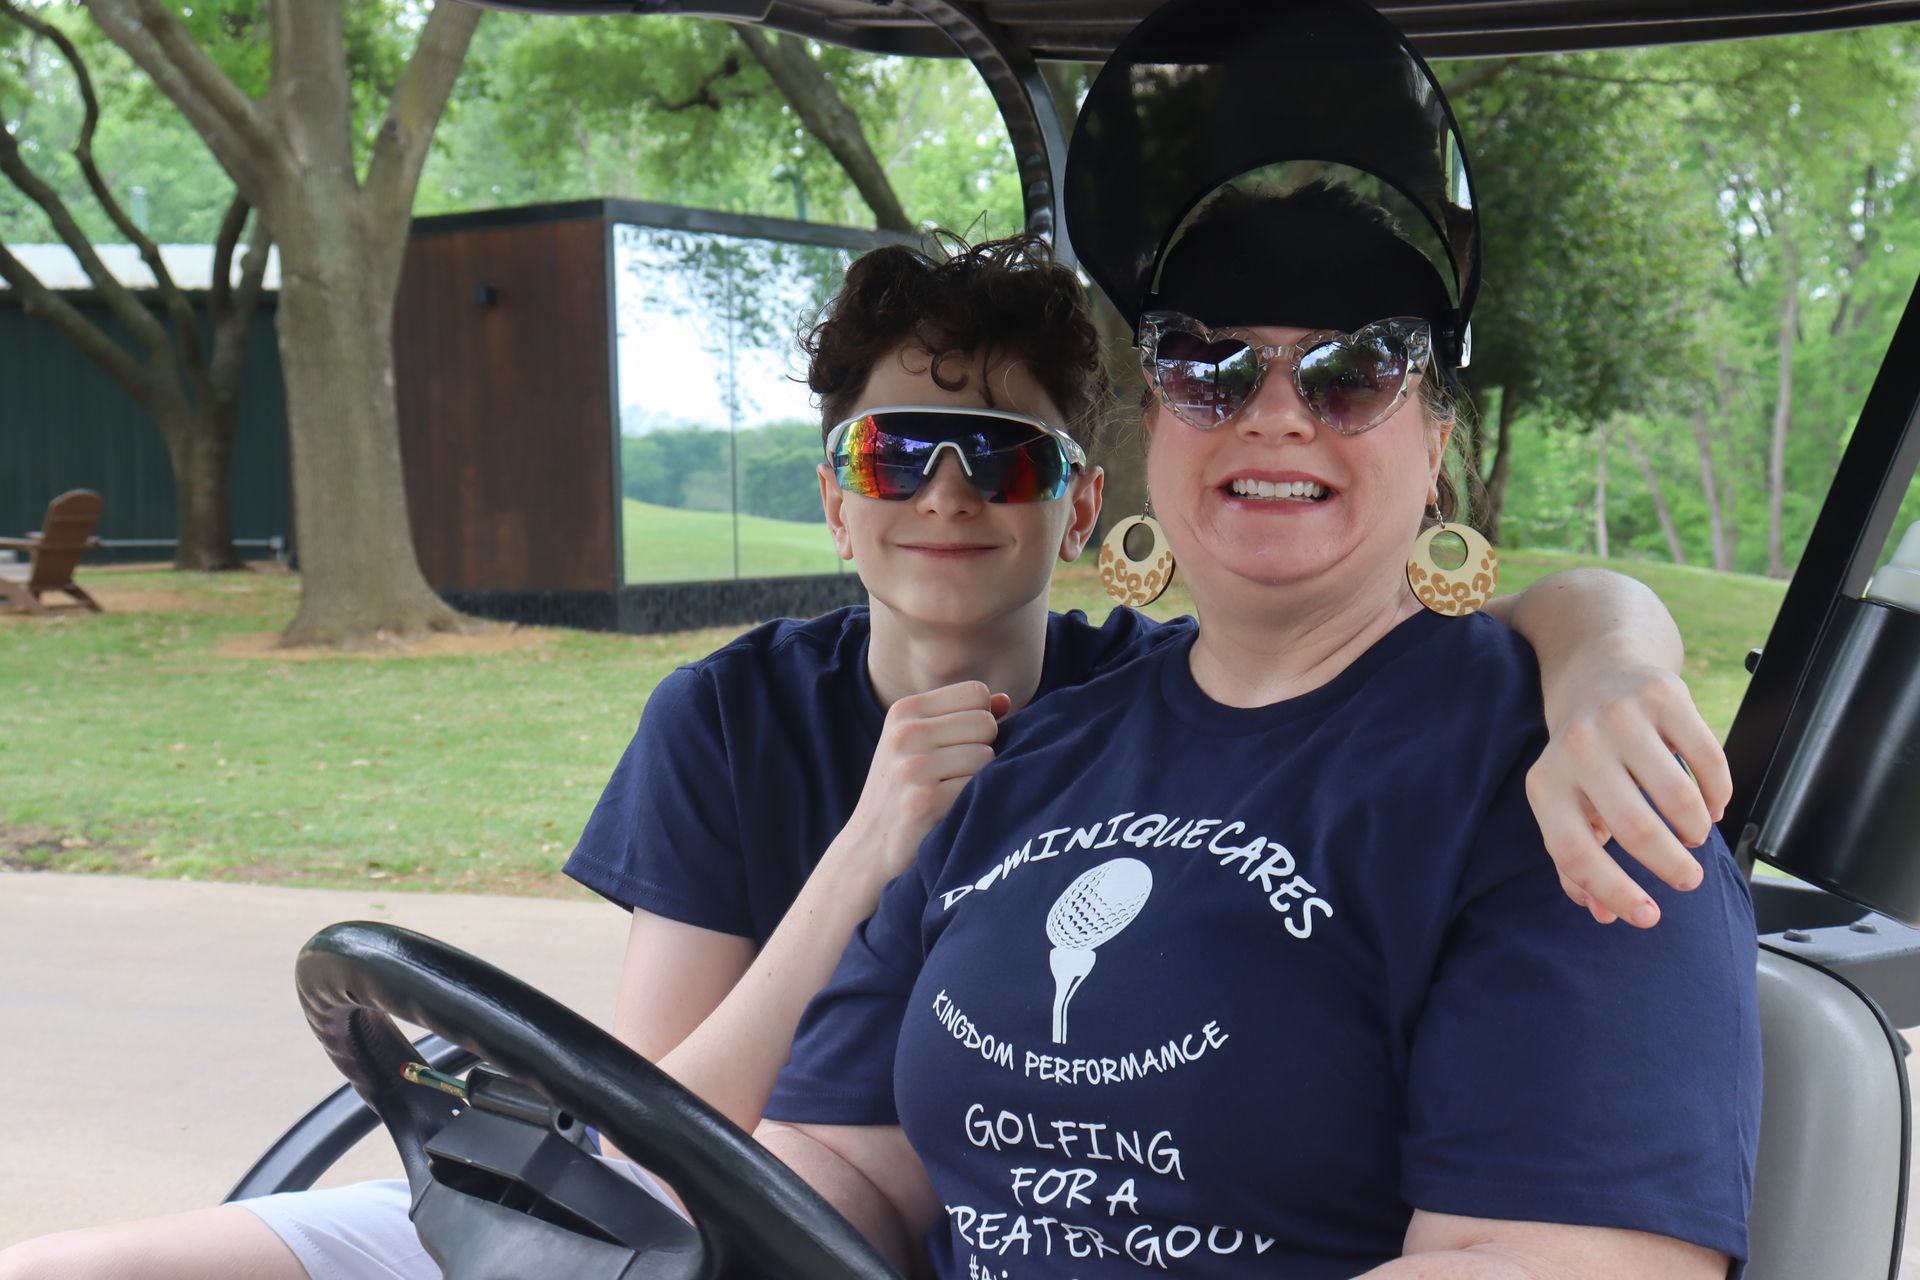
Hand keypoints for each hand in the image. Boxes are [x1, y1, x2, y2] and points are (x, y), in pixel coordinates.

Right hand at [842, 681, 1009, 883]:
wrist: (868, 849)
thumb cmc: (902, 791)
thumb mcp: (919, 743)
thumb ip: (961, 717)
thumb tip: (1005, 699)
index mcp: (904, 710)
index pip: (977, 692)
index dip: (981, 718)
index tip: (961, 743)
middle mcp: (905, 733)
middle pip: (986, 723)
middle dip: (983, 747)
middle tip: (955, 773)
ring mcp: (913, 766)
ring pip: (986, 755)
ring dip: (979, 777)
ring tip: (950, 792)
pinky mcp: (926, 800)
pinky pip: (979, 785)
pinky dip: (973, 799)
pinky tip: (950, 809)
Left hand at [1527, 663, 1731, 927]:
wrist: (1597, 669)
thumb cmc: (1583, 754)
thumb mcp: (1565, 801)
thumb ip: (1578, 859)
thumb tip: (1604, 914)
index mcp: (1545, 782)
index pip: (1574, 853)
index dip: (1613, 892)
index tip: (1649, 917)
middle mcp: (1578, 748)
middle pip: (1635, 829)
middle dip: (1670, 867)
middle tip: (1686, 878)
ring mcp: (1620, 719)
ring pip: (1677, 798)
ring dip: (1694, 830)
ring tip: (1693, 836)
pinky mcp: (1663, 697)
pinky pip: (1708, 761)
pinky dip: (1717, 794)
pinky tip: (1711, 805)